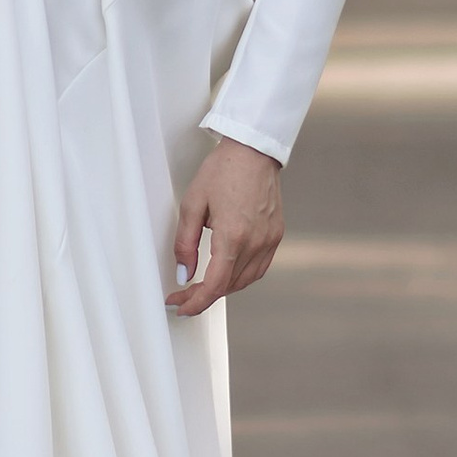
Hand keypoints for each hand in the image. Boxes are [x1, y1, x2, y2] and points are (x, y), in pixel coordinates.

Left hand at [167, 140, 285, 314]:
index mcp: (233, 235)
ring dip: (222, 288)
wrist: (253, 150)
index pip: (215, 285)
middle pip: (228, 286)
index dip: (195, 302)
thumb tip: (184, 273)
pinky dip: (241, 277)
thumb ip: (185, 243)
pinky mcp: (276, 235)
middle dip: (204, 296)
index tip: (180, 306)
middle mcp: (256, 242)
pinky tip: (227, 272)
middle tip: (183, 295)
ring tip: (202, 286)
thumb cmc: (223, 170)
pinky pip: (259, 268)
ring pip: (245, 281)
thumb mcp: (192, 203)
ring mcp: (270, 240)